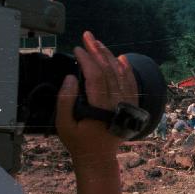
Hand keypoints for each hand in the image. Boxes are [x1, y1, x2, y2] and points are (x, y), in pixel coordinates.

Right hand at [56, 31, 138, 164]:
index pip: (96, 77)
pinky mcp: (131, 107)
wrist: (99, 157)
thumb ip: (65, 101)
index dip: (88, 60)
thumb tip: (70, 77)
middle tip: (88, 36)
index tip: (78, 49)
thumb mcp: (64, 125)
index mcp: (100, 109)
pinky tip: (121, 58)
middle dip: (98, 51)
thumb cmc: (79, 142)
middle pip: (109, 72)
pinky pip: (131, 85)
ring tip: (99, 43)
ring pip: (121, 75)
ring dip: (110, 57)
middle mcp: (117, 105)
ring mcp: (126, 106)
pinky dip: (126, 70)